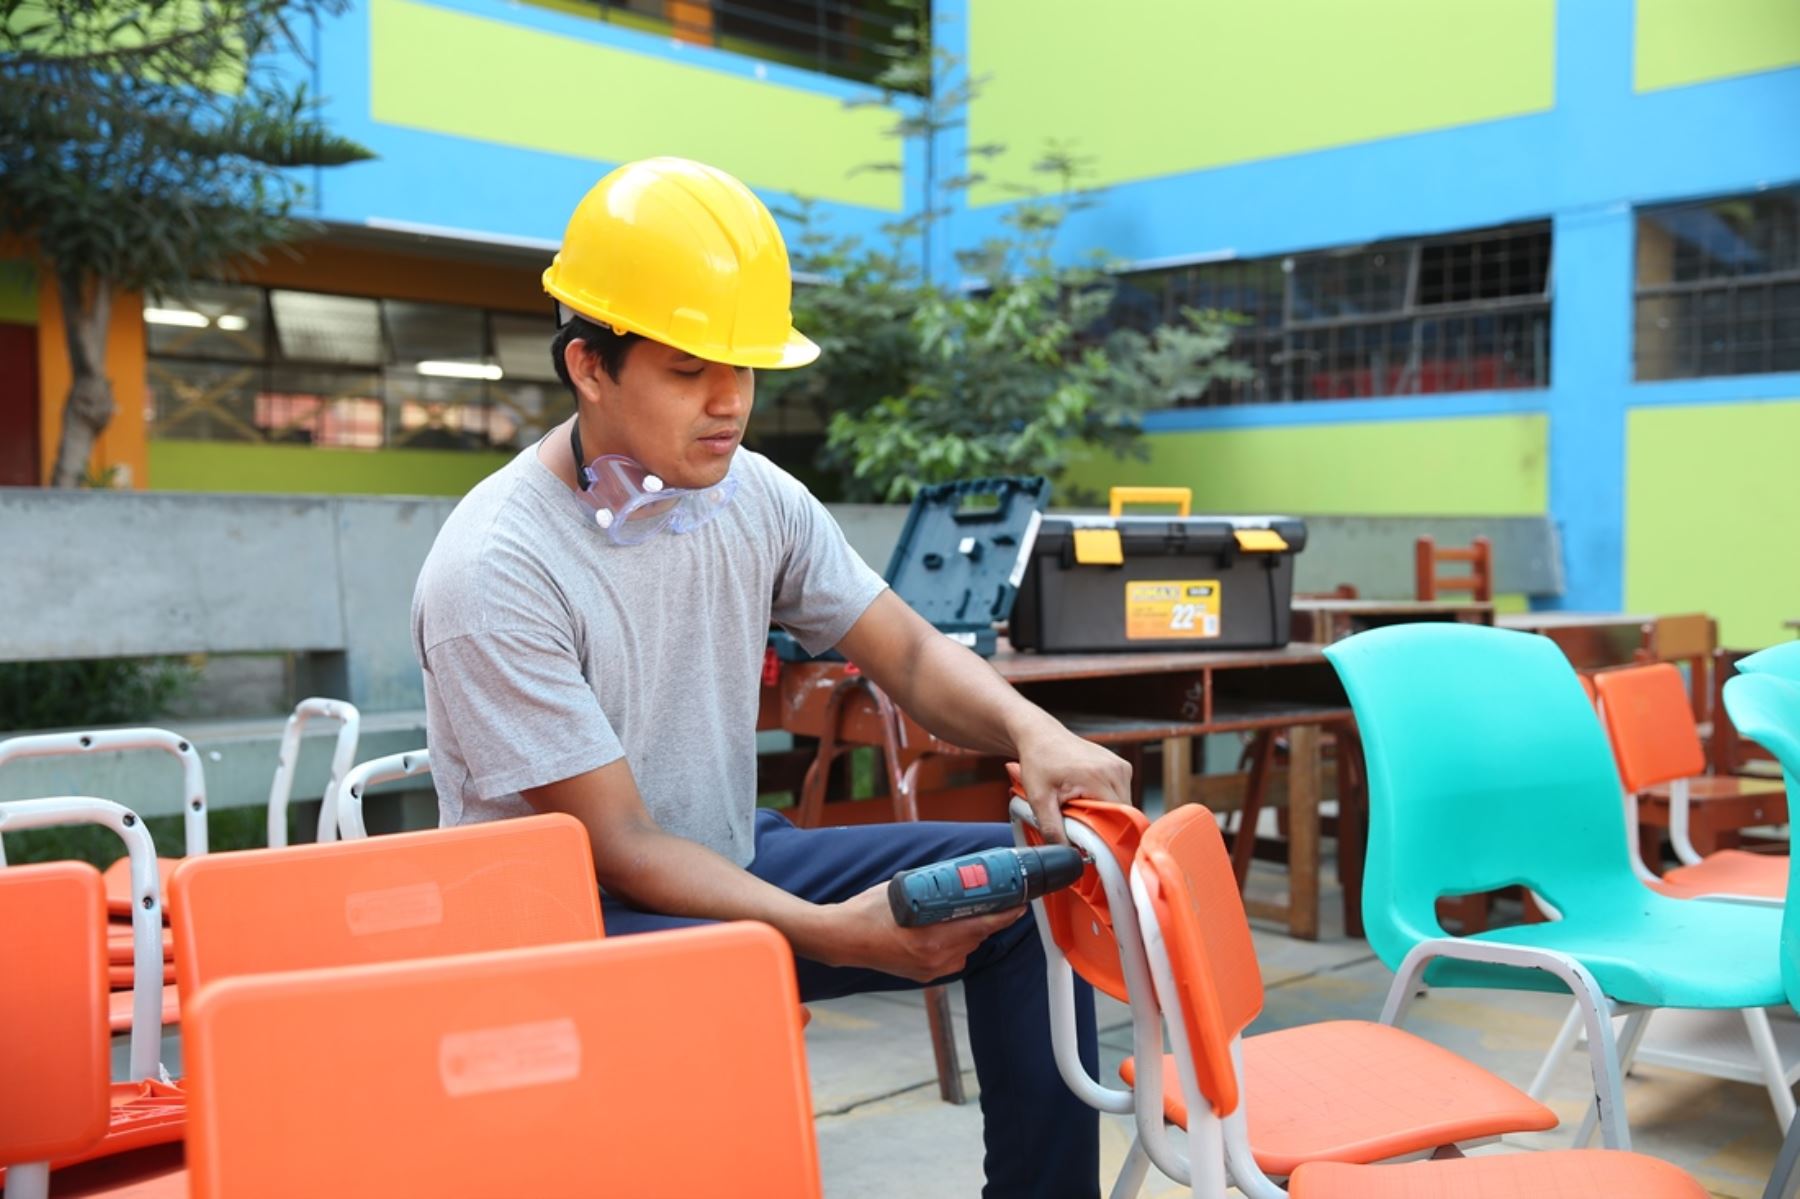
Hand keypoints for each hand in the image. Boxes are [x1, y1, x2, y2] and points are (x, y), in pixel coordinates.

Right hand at [822, 881, 1025, 982]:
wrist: (843, 938)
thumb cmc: (868, 911)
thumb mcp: (906, 890)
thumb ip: (935, 890)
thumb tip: (959, 878)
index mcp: (933, 938)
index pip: (983, 925)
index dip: (1006, 914)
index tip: (1019, 903)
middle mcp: (936, 958)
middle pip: (978, 937)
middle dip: (989, 919)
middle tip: (996, 899)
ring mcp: (930, 970)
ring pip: (967, 949)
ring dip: (971, 931)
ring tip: (966, 912)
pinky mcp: (924, 975)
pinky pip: (953, 958)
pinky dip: (956, 943)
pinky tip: (947, 929)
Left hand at [1013, 727, 1132, 843]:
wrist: (1040, 735)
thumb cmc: (1039, 761)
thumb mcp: (1038, 799)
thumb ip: (1052, 829)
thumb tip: (1066, 855)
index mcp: (1098, 777)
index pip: (1118, 819)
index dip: (1108, 835)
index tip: (1093, 844)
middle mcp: (1115, 770)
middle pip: (1123, 814)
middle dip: (1105, 825)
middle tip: (1082, 824)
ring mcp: (1121, 766)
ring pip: (1124, 805)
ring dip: (1106, 813)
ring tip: (1082, 807)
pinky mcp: (1120, 765)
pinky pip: (1122, 794)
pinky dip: (1107, 801)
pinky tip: (1088, 797)